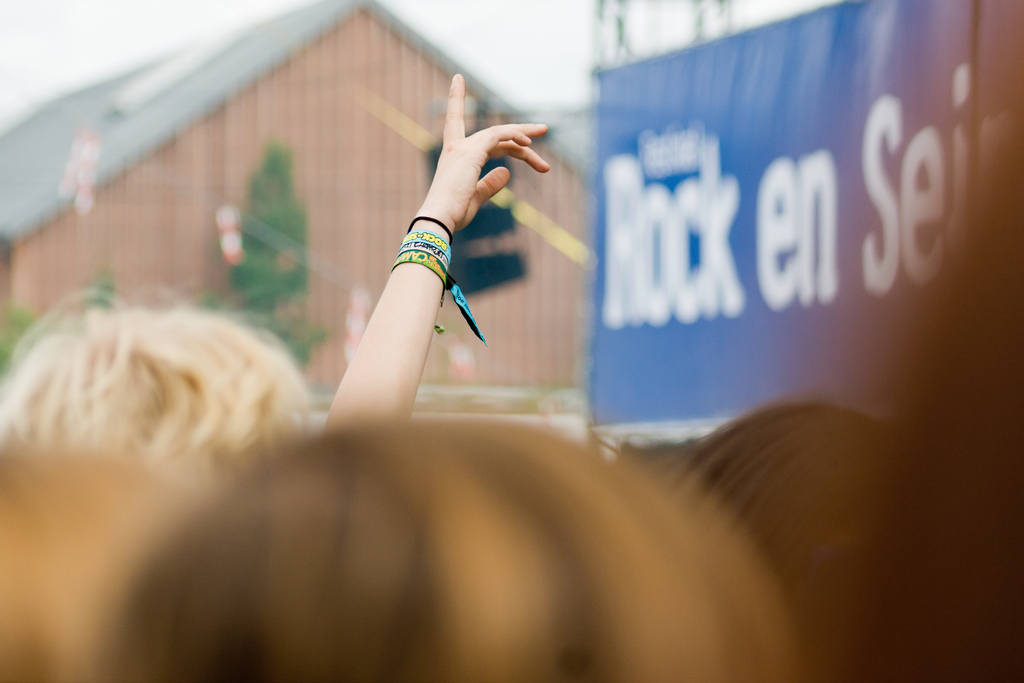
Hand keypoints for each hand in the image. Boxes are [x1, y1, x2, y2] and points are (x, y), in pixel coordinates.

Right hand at [417, 74, 549, 232]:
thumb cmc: (453, 213)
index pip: (456, 123)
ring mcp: (463, 148)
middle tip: (542, 130)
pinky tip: (529, 145)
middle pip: (493, 134)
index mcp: (455, 157)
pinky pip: (498, 136)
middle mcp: (456, 148)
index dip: (457, 100)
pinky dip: (515, 137)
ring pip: (499, 133)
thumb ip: (491, 184)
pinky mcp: (471, 152)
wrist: (439, 219)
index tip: (458, 78)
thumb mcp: (476, 197)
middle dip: (518, 131)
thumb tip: (506, 172)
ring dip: (524, 134)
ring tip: (544, 132)